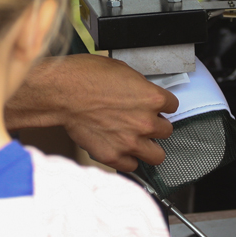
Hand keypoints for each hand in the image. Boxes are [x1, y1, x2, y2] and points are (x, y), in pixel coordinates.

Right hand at [6, 54, 177, 171]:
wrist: (62, 93)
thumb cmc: (85, 77)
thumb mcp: (120, 70)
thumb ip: (138, 87)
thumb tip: (140, 94)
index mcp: (152, 98)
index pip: (173, 106)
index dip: (162, 105)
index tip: (154, 107)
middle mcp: (145, 122)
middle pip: (167, 131)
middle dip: (156, 126)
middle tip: (142, 123)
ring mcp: (130, 142)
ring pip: (157, 156)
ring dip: (149, 148)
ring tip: (137, 141)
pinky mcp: (113, 156)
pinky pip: (132, 166)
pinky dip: (128, 159)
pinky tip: (121, 149)